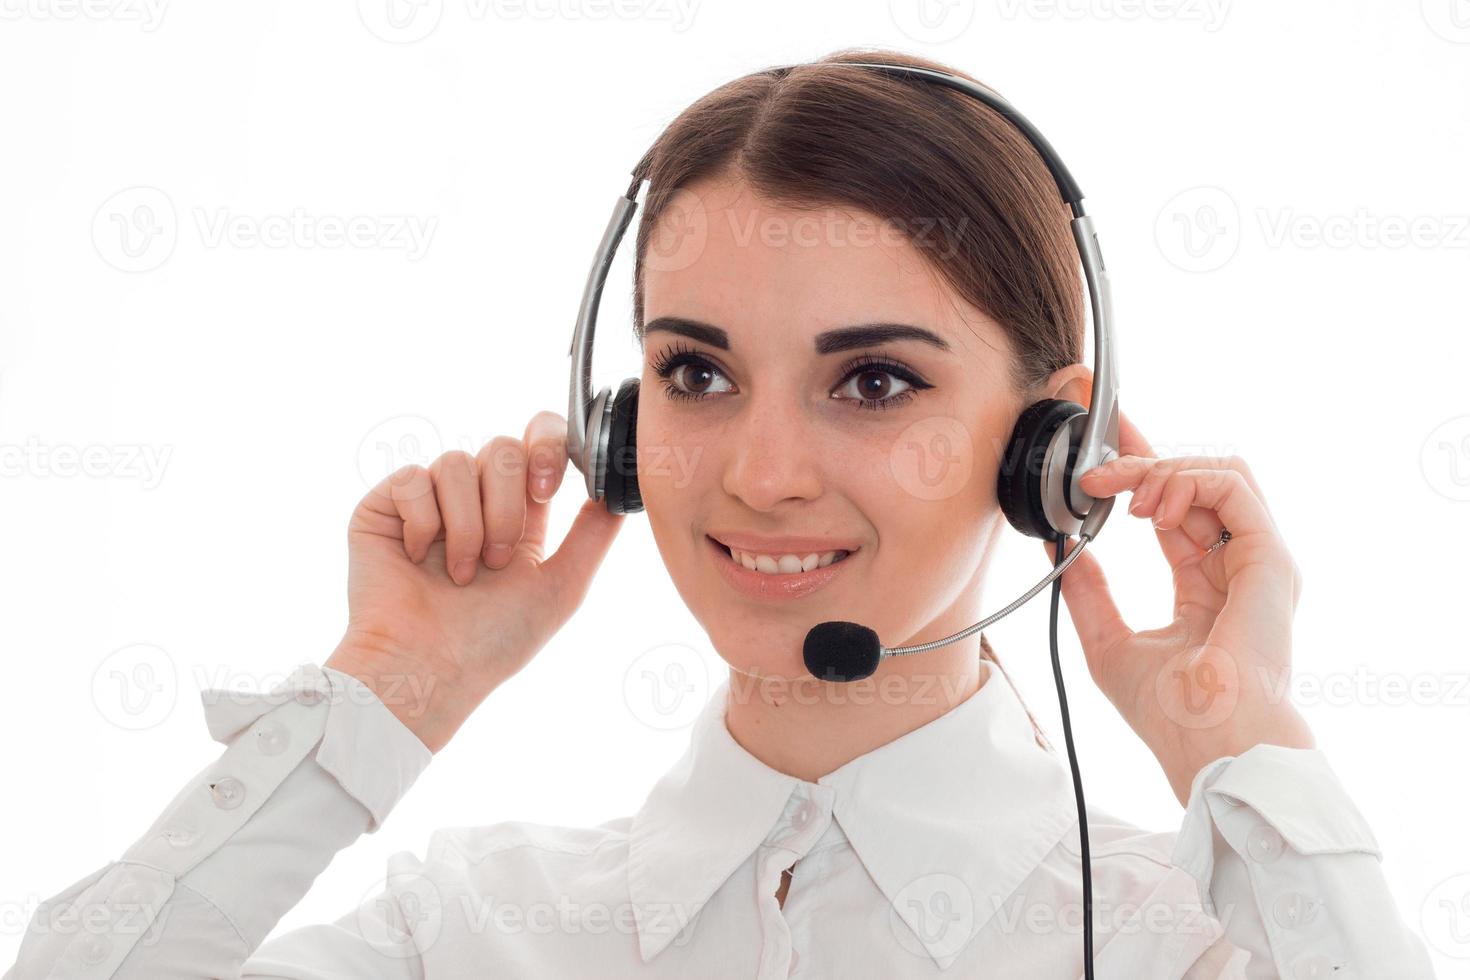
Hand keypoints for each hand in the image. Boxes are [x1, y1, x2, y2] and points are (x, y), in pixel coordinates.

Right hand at [326, 411, 624, 751]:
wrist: (429, 668)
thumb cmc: (492, 642)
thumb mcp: (562, 588)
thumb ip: (593, 535)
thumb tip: (621, 491)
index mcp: (519, 511)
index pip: (538, 443)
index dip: (548, 446)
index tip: (549, 487)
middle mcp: (474, 498)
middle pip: (503, 447)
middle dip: (508, 506)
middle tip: (500, 558)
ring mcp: (428, 500)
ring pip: (457, 461)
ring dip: (467, 525)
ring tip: (461, 574)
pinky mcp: (384, 506)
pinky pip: (412, 479)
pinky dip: (424, 523)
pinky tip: (418, 559)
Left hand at [1043, 409, 1313, 804]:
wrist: (1209, 743)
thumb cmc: (1173, 714)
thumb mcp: (1108, 643)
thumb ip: (1089, 593)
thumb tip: (1061, 549)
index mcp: (1206, 587)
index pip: (1176, 510)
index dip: (1140, 474)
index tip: (1100, 456)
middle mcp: (1236, 567)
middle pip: (1197, 484)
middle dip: (1142, 462)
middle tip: (1094, 472)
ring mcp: (1257, 560)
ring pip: (1218, 475)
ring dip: (1162, 471)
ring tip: (1126, 498)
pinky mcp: (1269, 557)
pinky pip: (1233, 486)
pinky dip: (1187, 481)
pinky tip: (1153, 508)